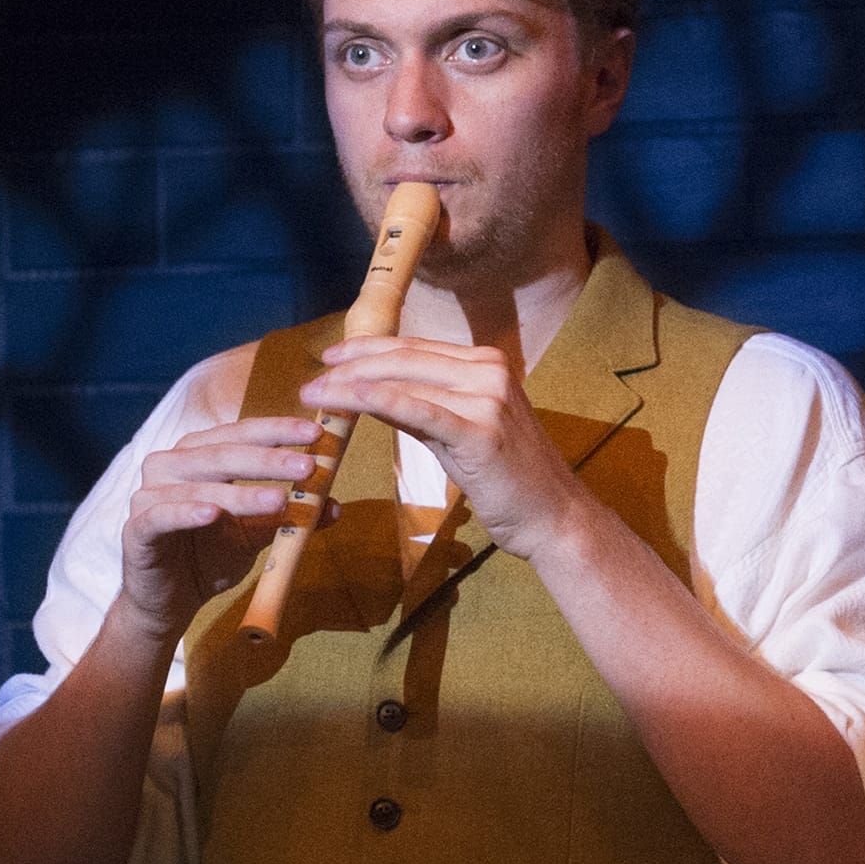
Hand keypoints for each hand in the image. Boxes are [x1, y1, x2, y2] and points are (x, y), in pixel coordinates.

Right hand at [113, 414, 330, 630]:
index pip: (240, 433)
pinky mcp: (136, 528)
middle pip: (222, 454)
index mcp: (198, 455)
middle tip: (308, 466)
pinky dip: (187, 512)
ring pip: (199, 485)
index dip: (277, 430)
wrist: (170, 602)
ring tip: (280, 499)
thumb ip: (286, 517)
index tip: (316, 432)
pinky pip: (163, 516)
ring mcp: (149, 495)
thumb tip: (334, 506)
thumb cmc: (210, 556)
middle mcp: (169, 465)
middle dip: (269, 460)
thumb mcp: (255, 534)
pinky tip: (212, 513)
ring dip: (241, 492)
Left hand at [301, 336, 603, 563]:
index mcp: (486, 362)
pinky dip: (380, 402)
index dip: (366, 349)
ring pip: (404, 381)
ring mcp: (487, 398)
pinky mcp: (480, 431)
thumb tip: (373, 394)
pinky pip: (419, 410)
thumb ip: (425, 407)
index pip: (414, 348)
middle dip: (350, 366)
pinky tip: (350, 400)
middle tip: (311, 380)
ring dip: (351, 386)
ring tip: (315, 396)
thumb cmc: (508, 479)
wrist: (553, 516)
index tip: (330, 357)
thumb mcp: (462, 431)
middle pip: (404, 359)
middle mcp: (488, 370)